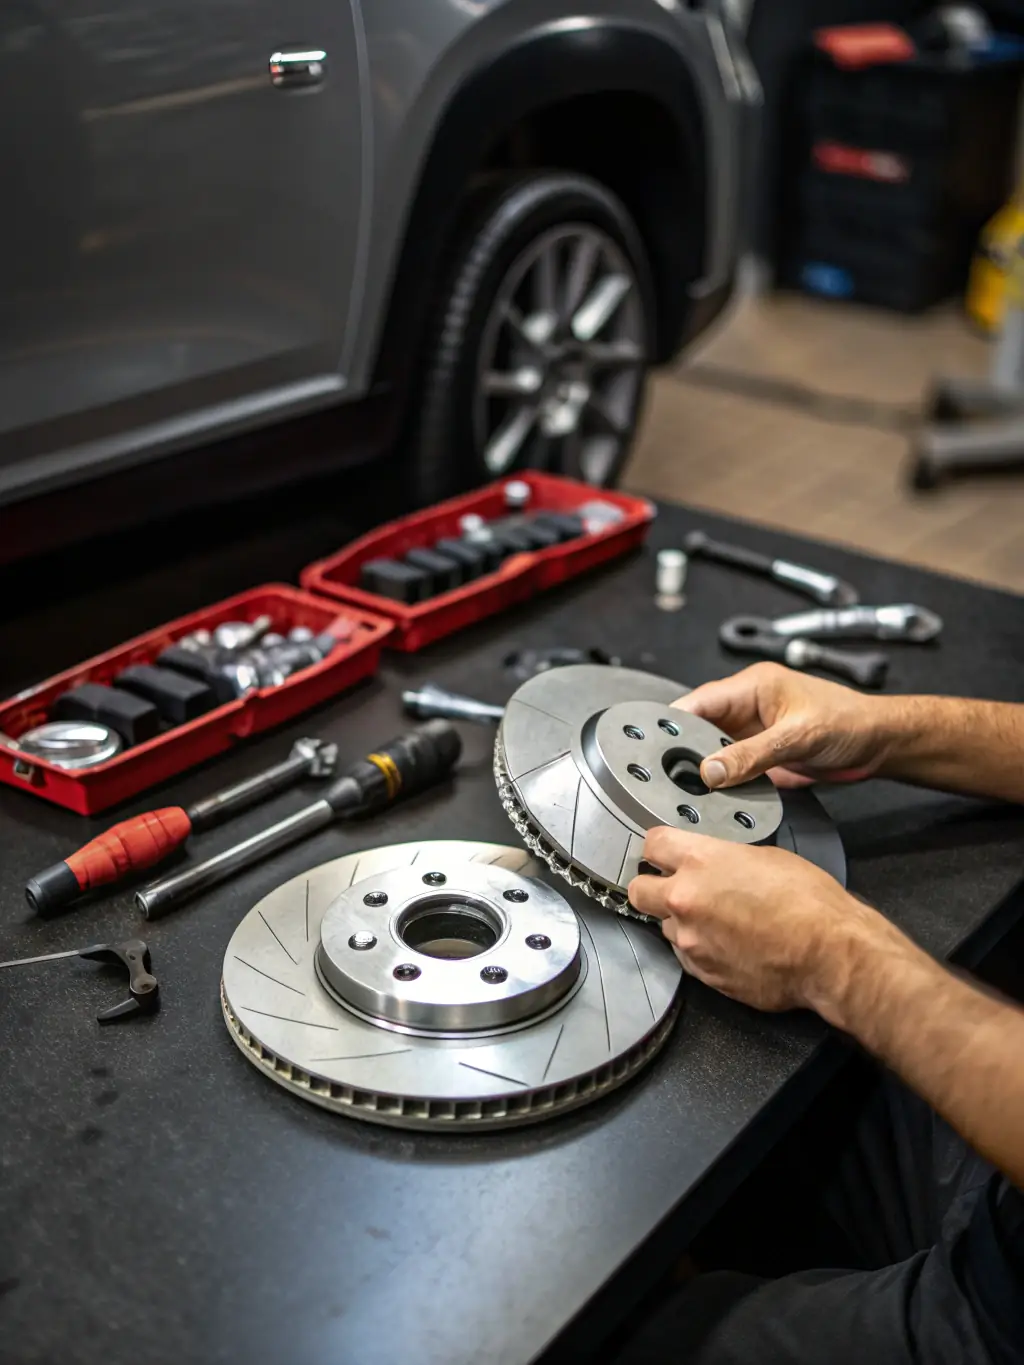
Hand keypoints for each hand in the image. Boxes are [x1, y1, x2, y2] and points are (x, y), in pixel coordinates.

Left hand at [628, 827, 901, 1013]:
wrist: (829, 953)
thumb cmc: (808, 901)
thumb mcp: (764, 857)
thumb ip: (723, 859)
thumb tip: (712, 867)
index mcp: (700, 861)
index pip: (652, 844)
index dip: (658, 847)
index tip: (663, 852)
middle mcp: (685, 899)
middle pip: (638, 889)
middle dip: (653, 887)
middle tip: (675, 888)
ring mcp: (690, 940)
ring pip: (665, 926)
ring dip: (683, 922)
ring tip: (718, 922)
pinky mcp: (701, 972)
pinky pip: (687, 955)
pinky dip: (700, 949)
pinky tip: (729, 946)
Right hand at [672, 662, 895, 789]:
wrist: (879, 744)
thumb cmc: (849, 722)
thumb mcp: (798, 737)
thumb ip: (752, 754)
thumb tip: (710, 771)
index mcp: (751, 687)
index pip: (699, 701)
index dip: (672, 721)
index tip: (650, 744)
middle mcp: (746, 708)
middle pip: (698, 728)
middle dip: (679, 750)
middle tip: (662, 775)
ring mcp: (752, 734)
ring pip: (710, 752)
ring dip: (698, 770)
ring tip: (681, 790)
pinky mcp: (760, 758)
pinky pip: (729, 770)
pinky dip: (718, 784)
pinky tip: (709, 798)